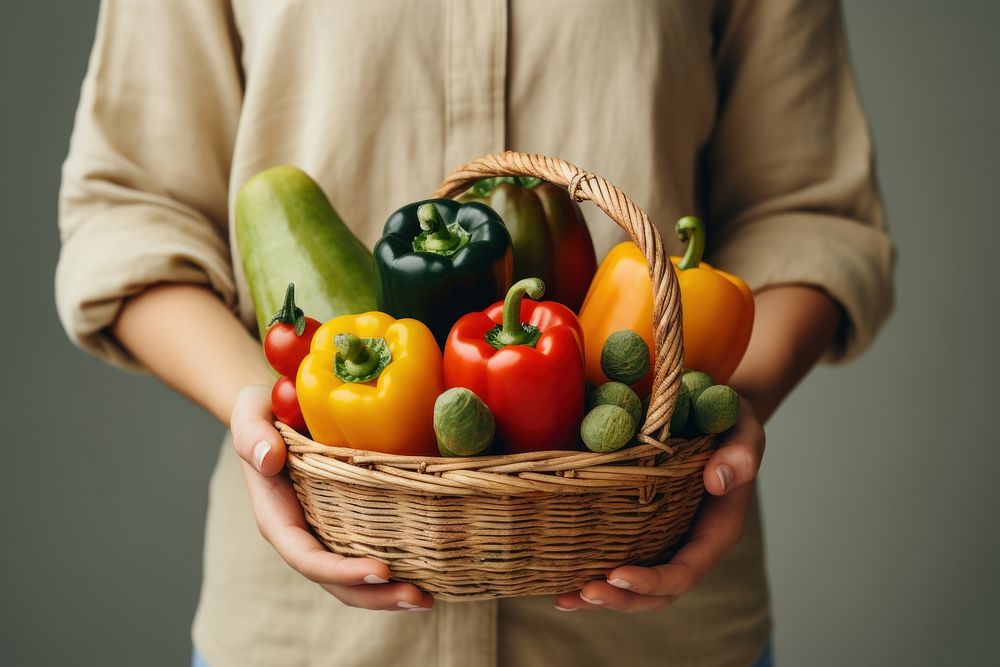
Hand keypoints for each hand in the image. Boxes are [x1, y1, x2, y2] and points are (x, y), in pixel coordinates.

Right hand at [230, 384, 433, 610]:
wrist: (271, 410)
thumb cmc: (261, 412)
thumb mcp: (250, 415)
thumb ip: (252, 435)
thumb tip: (269, 458)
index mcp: (278, 517)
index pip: (307, 556)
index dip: (342, 570)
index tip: (382, 570)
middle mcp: (302, 534)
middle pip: (335, 581)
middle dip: (376, 596)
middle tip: (421, 597)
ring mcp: (324, 532)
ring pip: (353, 578)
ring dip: (388, 593)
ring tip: (427, 598)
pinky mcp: (345, 522)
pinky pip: (367, 553)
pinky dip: (394, 569)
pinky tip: (427, 573)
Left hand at [554, 398, 764, 611]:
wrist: (717, 414)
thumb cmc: (731, 422)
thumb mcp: (745, 429)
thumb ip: (742, 454)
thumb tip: (717, 480)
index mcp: (717, 530)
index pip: (686, 570)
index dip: (653, 580)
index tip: (617, 575)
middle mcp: (692, 544)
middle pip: (660, 591)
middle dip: (622, 598)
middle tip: (582, 594)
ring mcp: (668, 540)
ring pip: (639, 585)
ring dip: (604, 597)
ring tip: (565, 599)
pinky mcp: (647, 528)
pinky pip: (624, 558)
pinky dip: (596, 573)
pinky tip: (563, 580)